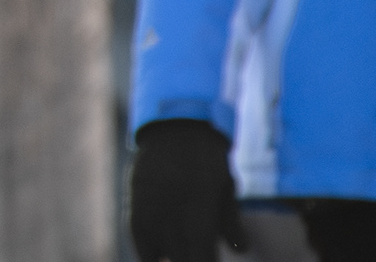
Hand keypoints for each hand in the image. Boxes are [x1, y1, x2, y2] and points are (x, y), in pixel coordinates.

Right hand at [126, 119, 245, 261]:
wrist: (175, 126)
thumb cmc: (208, 158)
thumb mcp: (226, 187)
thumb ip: (231, 222)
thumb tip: (240, 249)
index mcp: (198, 212)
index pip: (201, 258)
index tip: (211, 260)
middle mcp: (171, 214)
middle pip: (181, 259)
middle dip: (189, 260)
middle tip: (197, 256)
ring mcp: (149, 210)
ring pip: (156, 254)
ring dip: (169, 259)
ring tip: (175, 258)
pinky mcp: (135, 204)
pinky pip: (139, 239)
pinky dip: (149, 252)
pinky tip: (160, 255)